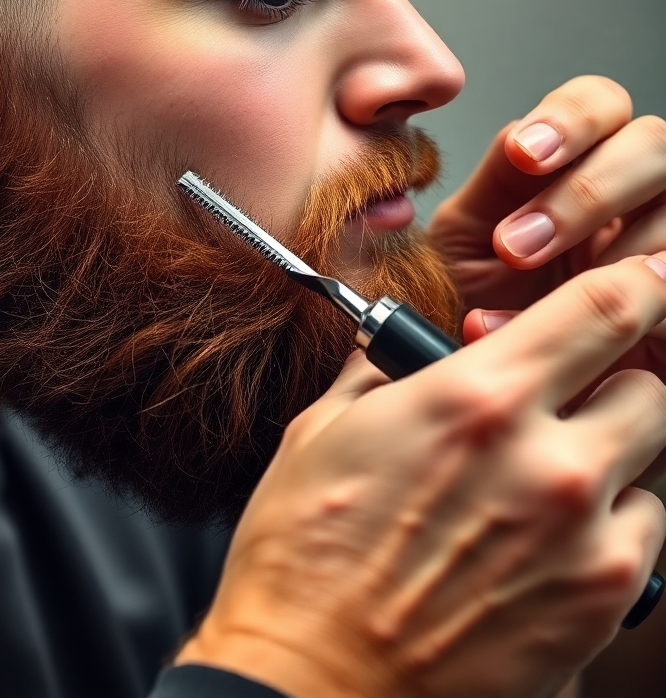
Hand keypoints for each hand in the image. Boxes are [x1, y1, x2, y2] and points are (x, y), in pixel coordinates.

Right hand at [177, 257, 665, 697]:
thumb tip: (413, 347)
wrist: (312, 683)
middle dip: (610, 379)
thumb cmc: (304, 555)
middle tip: (562, 398)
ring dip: (612, 456)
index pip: (607, 308)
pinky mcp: (601, 611)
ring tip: (543, 478)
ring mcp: (587, 543)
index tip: (639, 277)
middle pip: (650, 385)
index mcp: (477, 402)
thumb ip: (386, 372)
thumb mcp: (325, 431)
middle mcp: (550, 465)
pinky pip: (644, 540)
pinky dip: (611, 527)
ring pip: (654, 464)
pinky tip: (546, 540)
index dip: (635, 280)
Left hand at [429, 76, 665, 358]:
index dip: (570, 119)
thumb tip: (516, 137)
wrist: (495, 395)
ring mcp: (665, 252)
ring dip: (608, 255)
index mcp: (578, 165)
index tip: (524, 155)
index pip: (600, 104)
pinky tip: (581, 341)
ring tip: (538, 304)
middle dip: (584, 192)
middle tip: (516, 248)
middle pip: (655, 144)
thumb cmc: (477, 309)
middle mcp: (636, 198)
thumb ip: (493, 187)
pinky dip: (633, 313)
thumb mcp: (468, 245)